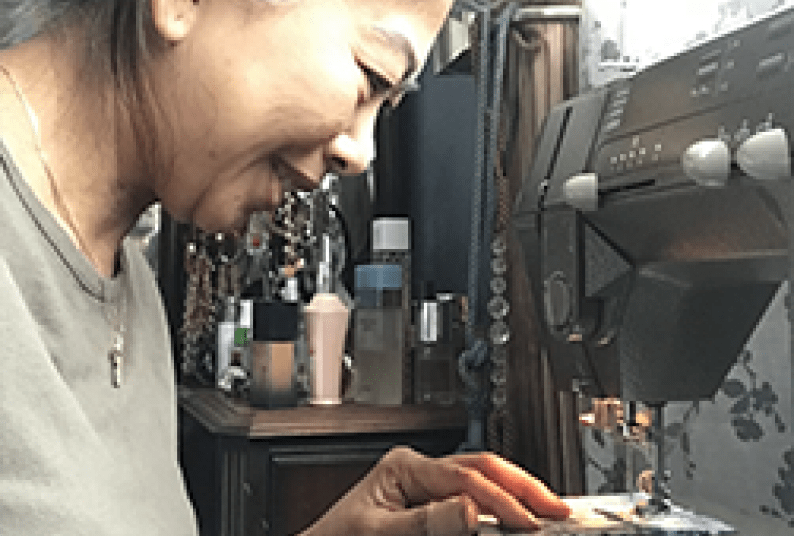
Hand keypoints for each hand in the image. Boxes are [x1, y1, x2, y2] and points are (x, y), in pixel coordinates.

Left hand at [301, 446, 570, 535]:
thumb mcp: (379, 532)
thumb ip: (425, 521)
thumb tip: (470, 510)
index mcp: (404, 467)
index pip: (466, 477)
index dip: (502, 500)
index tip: (529, 522)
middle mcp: (418, 469)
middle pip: (481, 467)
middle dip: (522, 485)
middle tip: (558, 508)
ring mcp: (426, 484)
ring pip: (482, 478)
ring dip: (516, 492)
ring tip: (547, 509)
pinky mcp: (431, 503)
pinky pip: (473, 497)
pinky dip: (498, 506)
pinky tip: (516, 515)